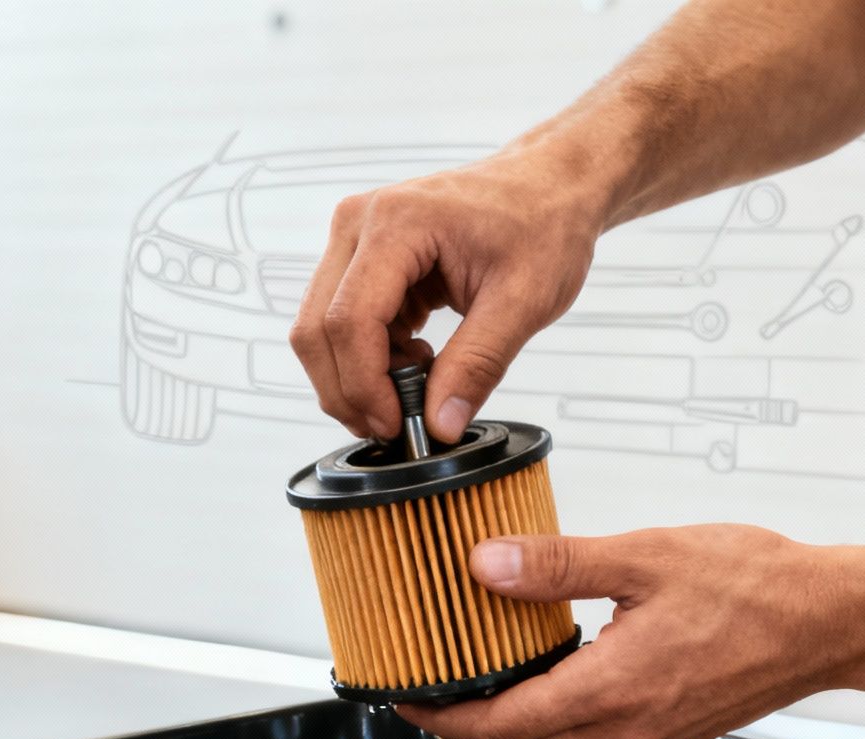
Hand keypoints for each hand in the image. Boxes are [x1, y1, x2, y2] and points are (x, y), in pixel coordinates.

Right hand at [288, 146, 606, 441]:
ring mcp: (353, 238)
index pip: (349, 321)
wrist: (547, 186)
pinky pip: (342, 322)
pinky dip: (370, 358)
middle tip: (393, 427)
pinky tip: (416, 362)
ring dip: (356, 376)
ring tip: (416, 389)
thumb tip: (440, 426)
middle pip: (317, 329)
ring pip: (320, 330)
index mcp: (396, 223)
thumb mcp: (523, 302)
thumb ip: (477, 366)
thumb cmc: (542, 223)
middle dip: (348, 391)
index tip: (396, 426)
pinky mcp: (360, 257)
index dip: (364, 386)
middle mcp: (359, 223)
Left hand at [395, 525, 864, 738]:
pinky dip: (548, 722)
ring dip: (504, 731)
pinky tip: (541, 676)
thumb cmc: (761, 590)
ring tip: (473, 683)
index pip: (502, 730)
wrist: (834, 622)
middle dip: (460, 734)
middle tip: (425, 695)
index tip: (406, 696)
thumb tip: (488, 565)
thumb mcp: (647, 557)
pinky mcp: (666, 731)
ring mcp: (648, 738)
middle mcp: (628, 730)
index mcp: (615, 693)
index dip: (442, 719)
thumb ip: (559, 564)